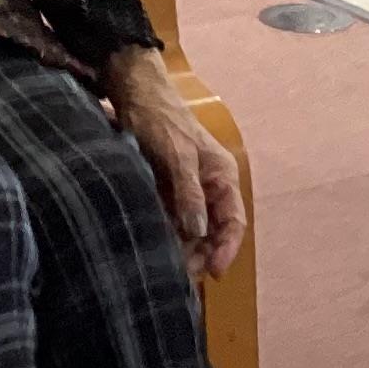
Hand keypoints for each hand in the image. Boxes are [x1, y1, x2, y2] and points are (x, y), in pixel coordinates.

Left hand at [106, 47, 247, 280]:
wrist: (134, 94)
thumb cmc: (161, 120)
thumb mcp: (177, 156)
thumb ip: (189, 193)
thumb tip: (198, 232)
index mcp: (222, 177)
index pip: (234, 221)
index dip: (227, 248)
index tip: (213, 271)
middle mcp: (209, 187)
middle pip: (213, 231)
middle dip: (202, 254)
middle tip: (183, 273)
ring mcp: (187, 190)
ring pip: (192, 230)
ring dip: (184, 248)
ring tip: (169, 266)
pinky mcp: (166, 191)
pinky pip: (172, 221)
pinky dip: (168, 235)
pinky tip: (156, 248)